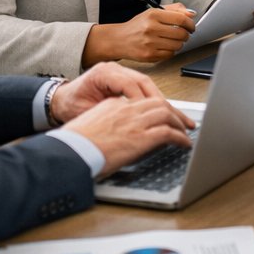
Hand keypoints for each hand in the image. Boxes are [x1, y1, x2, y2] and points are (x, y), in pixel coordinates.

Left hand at [50, 61, 169, 123]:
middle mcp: (114, 69)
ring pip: (147, 83)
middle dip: (159, 100)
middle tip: (172, 116)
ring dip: (160, 100)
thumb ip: (108, 115)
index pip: (130, 84)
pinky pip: (143, 86)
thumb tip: (129, 123)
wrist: (60, 99)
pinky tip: (161, 110)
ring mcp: (120, 72)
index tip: (151, 117)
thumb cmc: (69, 105)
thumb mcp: (86, 112)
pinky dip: (153, 99)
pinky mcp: (124, 78)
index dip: (142, 101)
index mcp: (103, 73)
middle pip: (144, 81)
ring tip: (172, 114)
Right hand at [62, 96, 195, 176]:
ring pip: (166, 114)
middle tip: (183, 121)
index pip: (141, 100)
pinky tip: (184, 144)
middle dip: (173, 112)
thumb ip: (105, 123)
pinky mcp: (140, 138)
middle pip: (158, 103)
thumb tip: (114, 133)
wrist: (67, 154)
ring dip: (179, 123)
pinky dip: (180, 138)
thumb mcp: (89, 126)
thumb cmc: (72, 146)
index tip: (164, 115)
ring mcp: (134, 122)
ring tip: (186, 132)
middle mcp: (125, 109)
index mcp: (112, 104)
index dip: (157, 108)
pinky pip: (169, 133)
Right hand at [82, 5, 196, 65]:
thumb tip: (192, 14)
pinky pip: (170, 55)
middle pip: (181, 34)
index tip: (191, 27)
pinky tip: (164, 47)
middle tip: (182, 34)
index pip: (181, 19)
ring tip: (172, 40)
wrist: (119, 40)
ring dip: (179, 44)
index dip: (190, 24)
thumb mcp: (153, 12)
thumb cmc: (138, 26)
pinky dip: (170, 51)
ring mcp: (150, 43)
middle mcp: (151, 28)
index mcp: (153, 15)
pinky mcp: (149, 55)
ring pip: (178, 45)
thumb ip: (174, 10)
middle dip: (186, 35)